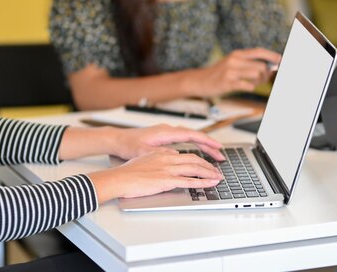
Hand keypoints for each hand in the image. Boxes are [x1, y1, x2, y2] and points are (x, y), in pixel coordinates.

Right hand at [87, 149, 222, 202]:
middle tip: (216, 170)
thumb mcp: (143, 159)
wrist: (119, 178)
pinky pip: (190, 181)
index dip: (197, 159)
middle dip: (207, 164)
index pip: (184, 154)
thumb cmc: (127, 172)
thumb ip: (157, 159)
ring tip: (218, 177)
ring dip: (209, 173)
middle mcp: (167, 158)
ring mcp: (168, 169)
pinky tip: (210, 183)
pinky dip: (203, 182)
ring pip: (195, 168)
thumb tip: (166, 160)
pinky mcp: (167, 180)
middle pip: (194, 159)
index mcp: (161, 153)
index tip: (203, 163)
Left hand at [108, 125, 222, 160]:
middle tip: (221, 155)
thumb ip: (161, 153)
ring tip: (214, 155)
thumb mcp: (145, 152)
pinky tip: (199, 152)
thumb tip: (176, 156)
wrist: (118, 140)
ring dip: (202, 145)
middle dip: (209, 145)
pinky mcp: (164, 137)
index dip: (206, 141)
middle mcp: (168, 130)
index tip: (218, 147)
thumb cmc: (128, 145)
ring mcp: (166, 132)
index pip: (191, 135)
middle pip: (194, 136)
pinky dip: (194, 145)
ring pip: (190, 137)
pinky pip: (184, 139)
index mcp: (165, 132)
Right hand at [184, 48, 280, 96]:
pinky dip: (250, 87)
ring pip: (256, 75)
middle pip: (260, 65)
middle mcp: (234, 60)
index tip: (280, 60)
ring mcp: (230, 71)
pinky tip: (246, 87)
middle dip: (265, 74)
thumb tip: (268, 68)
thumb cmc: (219, 74)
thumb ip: (248, 63)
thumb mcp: (232, 63)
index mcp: (237, 54)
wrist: (200, 81)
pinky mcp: (227, 82)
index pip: (258, 51)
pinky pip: (246, 85)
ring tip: (253, 84)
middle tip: (262, 79)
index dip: (271, 56)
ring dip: (258, 82)